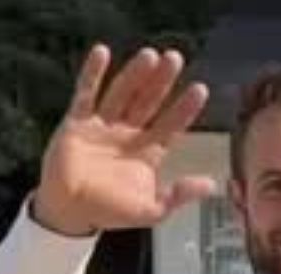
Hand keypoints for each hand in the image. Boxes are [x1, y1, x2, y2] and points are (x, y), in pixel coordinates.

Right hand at [35, 45, 214, 235]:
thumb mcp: (151, 210)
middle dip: (162, 81)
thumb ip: (179, 195)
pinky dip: (93, 74)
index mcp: (147, 152)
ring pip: (122, 93)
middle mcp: (128, 134)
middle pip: (148, 101)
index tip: (200, 89)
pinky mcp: (77, 122)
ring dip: (135, 74)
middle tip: (175, 59)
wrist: (69, 212)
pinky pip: (86, 93)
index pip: (171, 125)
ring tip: (149, 55)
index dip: (184, 109)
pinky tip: (102, 53)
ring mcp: (103, 125)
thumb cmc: (109, 211)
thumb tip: (212, 185)